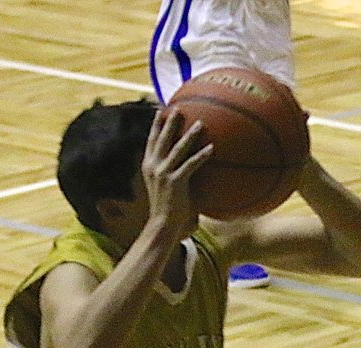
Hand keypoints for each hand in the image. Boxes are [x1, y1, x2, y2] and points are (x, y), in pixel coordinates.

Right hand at [141, 108, 213, 241]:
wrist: (162, 226)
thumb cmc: (168, 211)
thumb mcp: (166, 188)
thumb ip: (174, 175)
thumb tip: (190, 169)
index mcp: (149, 166)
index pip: (151, 141)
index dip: (155, 125)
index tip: (161, 111)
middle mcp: (153, 167)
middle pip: (161, 139)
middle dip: (169, 122)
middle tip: (178, 108)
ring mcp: (163, 174)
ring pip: (177, 149)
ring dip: (189, 135)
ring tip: (200, 123)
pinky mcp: (174, 182)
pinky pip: (190, 165)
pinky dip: (201, 156)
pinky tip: (211, 148)